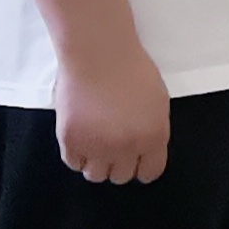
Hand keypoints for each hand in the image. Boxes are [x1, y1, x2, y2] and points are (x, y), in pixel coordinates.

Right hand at [56, 45, 171, 183]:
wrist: (98, 52)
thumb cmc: (130, 69)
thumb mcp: (157, 102)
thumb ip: (152, 130)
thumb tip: (143, 150)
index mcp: (153, 137)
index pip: (149, 173)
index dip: (140, 167)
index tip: (133, 160)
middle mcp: (127, 147)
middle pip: (120, 176)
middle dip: (117, 163)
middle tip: (110, 145)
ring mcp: (97, 146)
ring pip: (95, 175)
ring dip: (95, 162)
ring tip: (93, 143)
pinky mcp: (71, 140)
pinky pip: (73, 162)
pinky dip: (75, 154)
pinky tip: (79, 137)